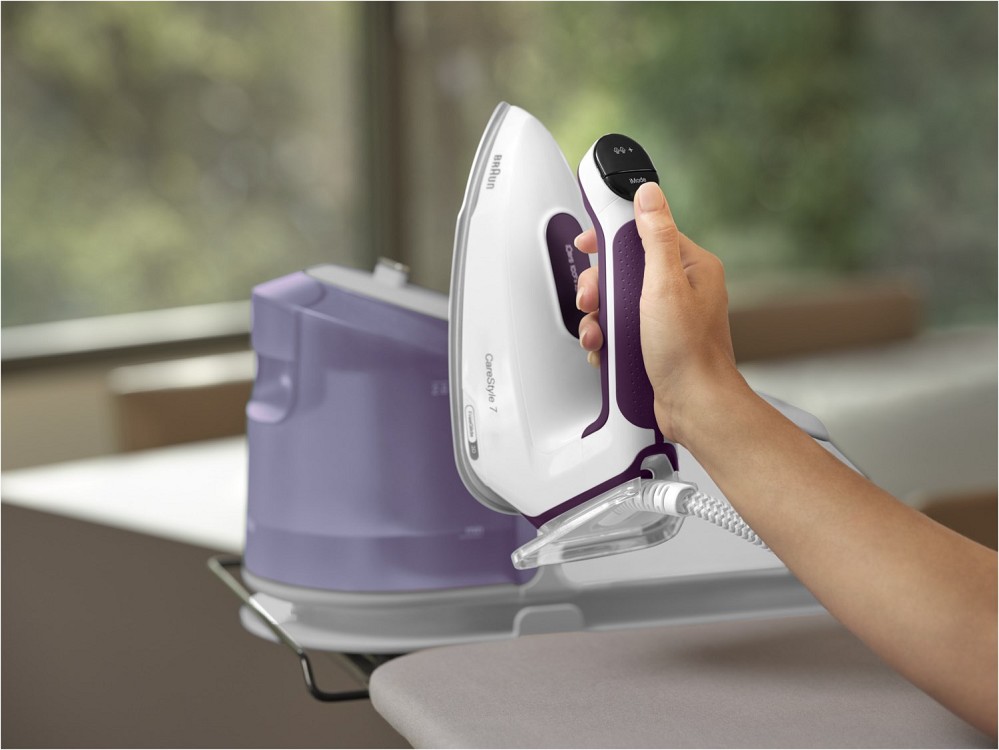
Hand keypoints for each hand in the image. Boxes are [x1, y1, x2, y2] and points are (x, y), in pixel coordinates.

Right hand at [575, 181, 744, 443]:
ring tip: (600, 333)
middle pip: (623, 269)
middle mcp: (680, 289)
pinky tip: (606, 349)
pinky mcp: (651, 341)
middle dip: (600, 287)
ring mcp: (664, 317)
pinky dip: (606, 338)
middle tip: (593, 299)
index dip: (612, 237)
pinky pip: (618, 328)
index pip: (644, 233)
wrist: (693, 407)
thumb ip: (655, 237)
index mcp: (691, 267)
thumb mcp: (665, 286)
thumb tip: (649, 195)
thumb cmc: (689, 354)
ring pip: (616, 302)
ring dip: (599, 317)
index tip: (590, 242)